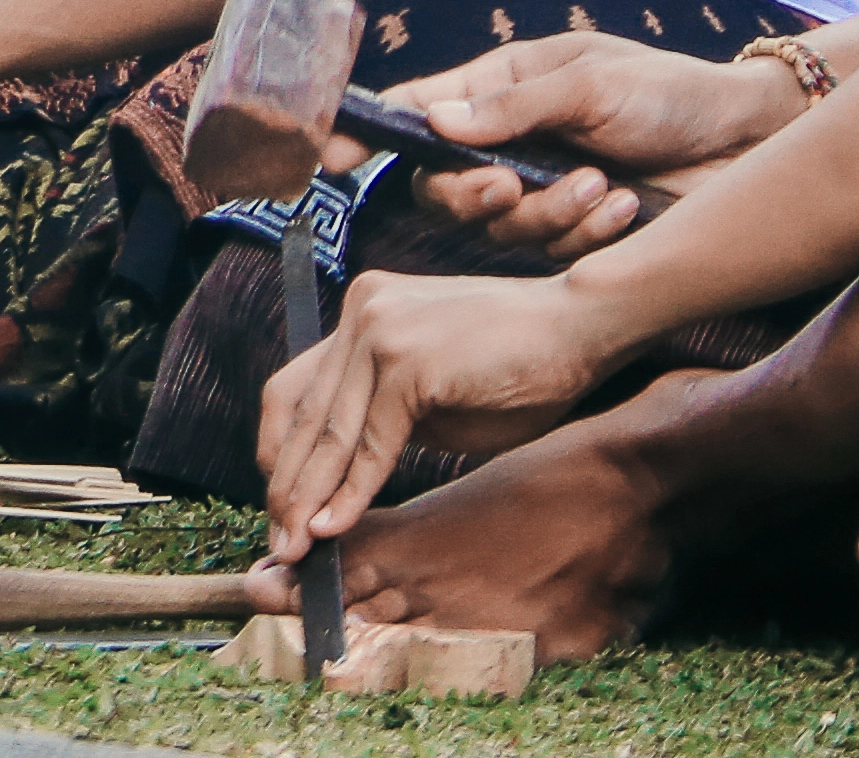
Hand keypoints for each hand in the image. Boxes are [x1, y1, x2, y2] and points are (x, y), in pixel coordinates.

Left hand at [257, 266, 632, 553]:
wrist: (580, 326)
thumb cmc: (520, 366)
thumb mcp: (435, 392)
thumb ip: (385, 416)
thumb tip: (342, 473)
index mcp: (362, 312)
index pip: (295, 388)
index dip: (280, 450)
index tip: (281, 501)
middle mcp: (360, 312)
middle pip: (299, 411)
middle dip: (286, 484)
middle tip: (279, 540)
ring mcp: (379, 332)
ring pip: (328, 431)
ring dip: (309, 497)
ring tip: (298, 547)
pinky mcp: (407, 362)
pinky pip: (368, 441)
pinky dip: (350, 490)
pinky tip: (334, 526)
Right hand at [387, 32, 811, 260]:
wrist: (746, 142)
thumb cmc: (670, 93)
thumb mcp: (589, 84)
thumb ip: (512, 109)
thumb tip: (435, 123)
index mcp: (501, 89)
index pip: (416, 110)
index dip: (367, 132)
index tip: (330, 155)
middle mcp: (509, 142)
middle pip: (443, 187)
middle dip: (470, 195)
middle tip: (509, 185)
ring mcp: (540, 189)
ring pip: (497, 228)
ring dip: (546, 212)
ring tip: (602, 186)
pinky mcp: (575, 232)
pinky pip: (549, 251)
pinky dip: (584, 233)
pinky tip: (623, 208)